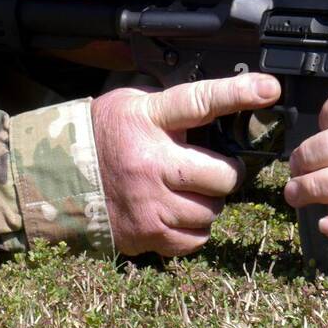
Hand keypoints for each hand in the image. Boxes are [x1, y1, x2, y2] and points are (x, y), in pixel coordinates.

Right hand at [92, 72, 279, 255]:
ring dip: (208, 202)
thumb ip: (176, 108)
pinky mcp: (147, 234)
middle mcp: (151, 163)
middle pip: (222, 175)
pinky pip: (195, 239)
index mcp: (147, 120)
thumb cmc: (104, 135)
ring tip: (185, 190)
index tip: (268, 88)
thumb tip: (228, 104)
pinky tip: (176, 211)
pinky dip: (194, 228)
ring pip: (212, 210)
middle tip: (209, 168)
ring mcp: (149, 203)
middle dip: (223, 173)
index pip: (199, 102)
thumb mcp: (135, 106)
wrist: (59, 177)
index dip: (237, 93)